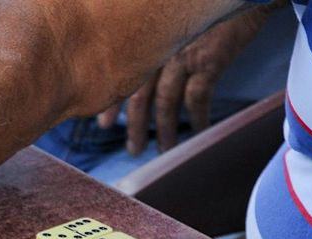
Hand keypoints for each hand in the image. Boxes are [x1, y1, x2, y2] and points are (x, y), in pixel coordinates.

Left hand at [96, 8, 266, 153]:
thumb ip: (157, 37)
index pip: (119, 77)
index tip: (104, 124)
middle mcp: (156, 49)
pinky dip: (198, 117)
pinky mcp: (208, 59)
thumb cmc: (204, 0)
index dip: (111, 103)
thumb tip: (146, 58)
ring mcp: (181, 54)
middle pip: (138, 95)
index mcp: (144, 40)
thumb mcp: (172, 17)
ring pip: (164, 101)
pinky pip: (197, 97)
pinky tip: (200, 131)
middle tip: (133, 150)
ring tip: (165, 151)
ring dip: (164, 130)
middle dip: (135, 125)